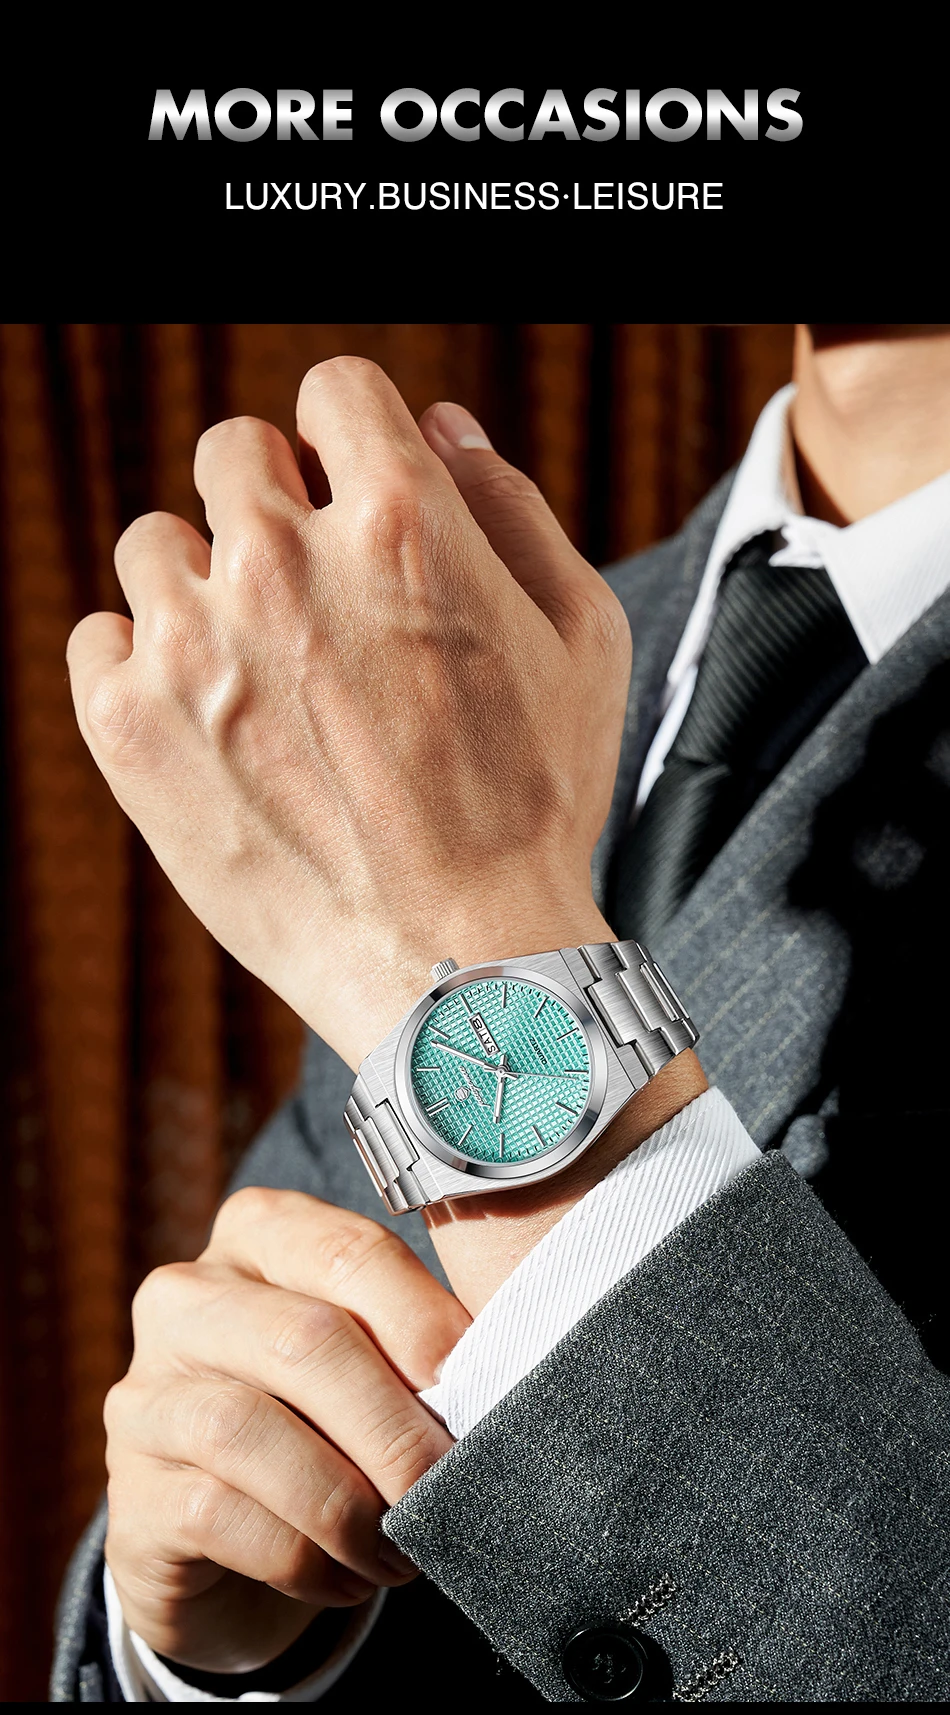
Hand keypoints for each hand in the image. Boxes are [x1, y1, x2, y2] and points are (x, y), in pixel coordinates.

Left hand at [66, 360, 629, 1071]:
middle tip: (310, 591)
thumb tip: (442, 428)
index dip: (351, 440)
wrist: (457, 963)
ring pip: (155, 544)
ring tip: (257, 668)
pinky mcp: (130, 728)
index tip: (352, 496)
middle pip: (231, 451)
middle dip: (275, 502)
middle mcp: (282, 560)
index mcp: (401, 520)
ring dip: (203, 584)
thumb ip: (511, 508)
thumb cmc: (537, 804)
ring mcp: (193, 644)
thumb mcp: (580, 637)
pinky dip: (140, 664)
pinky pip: (97, 638)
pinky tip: (203, 715)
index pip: (334, 392)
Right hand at [103, 1188, 469, 1673]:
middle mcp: (187, 1295)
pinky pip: (218, 1514)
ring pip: (248, 1430)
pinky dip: (302, 1557)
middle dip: (393, 1428)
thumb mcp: (364, 1362)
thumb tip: (492, 1382)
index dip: (421, 1319)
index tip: (475, 1382)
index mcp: (260, 1235)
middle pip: (305, 1340)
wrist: (223, 1539)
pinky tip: (345, 1580)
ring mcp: (146, 1390)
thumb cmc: (324, 1420)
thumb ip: (411, 1348)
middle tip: (445, 1487)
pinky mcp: (131, 1490)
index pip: (349, 1252)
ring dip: (346, 1504)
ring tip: (399, 1549)